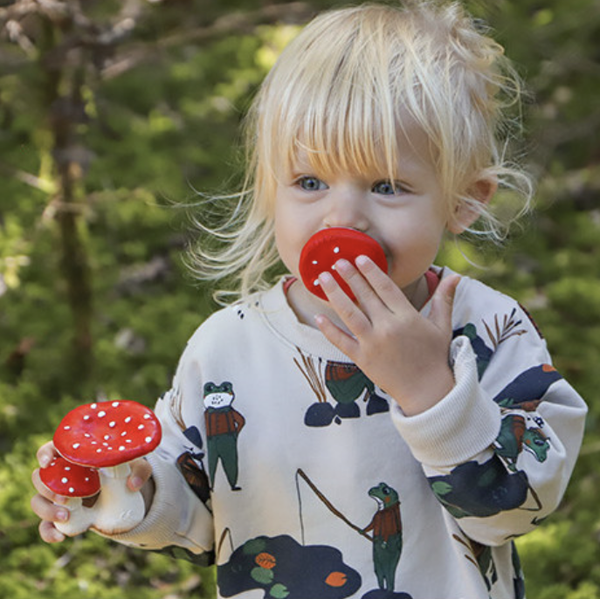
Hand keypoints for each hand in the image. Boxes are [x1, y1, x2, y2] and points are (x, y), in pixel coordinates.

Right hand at [31, 441, 152, 541]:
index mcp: (74, 455)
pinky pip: (45, 526)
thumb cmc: (126, 470)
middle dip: (47, 488)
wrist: (124, 494)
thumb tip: (132, 485)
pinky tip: (59, 537)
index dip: (45, 454)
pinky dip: (48, 532)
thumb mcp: (137, 466)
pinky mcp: (60, 515)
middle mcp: (61, 474)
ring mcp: (57, 496)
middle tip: (63, 497)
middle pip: (40, 477)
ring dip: (47, 510)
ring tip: (65, 517)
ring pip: (38, 501)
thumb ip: (140, 471)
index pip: (51, 449)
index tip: (48, 462)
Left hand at [315, 256, 459, 415]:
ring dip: (335, 294)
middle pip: (365, 296)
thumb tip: (455, 275)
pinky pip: (341, 341)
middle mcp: (388, 327)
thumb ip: (444, 298)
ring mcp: (373, 343)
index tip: (360, 258)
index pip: (386, 287)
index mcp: (407, 317)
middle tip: (337, 260)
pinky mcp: (362, 359)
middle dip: (350, 276)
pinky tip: (317, 317)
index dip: (372, 271)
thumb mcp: (442, 326)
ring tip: (324, 278)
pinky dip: (329, 330)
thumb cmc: (434, 356)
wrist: (427, 392)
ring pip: (349, 314)